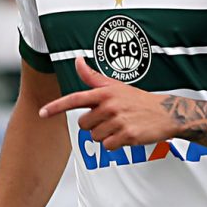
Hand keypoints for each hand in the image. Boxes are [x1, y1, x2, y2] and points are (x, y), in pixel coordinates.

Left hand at [39, 57, 179, 149]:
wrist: (165, 113)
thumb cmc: (137, 99)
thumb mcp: (115, 86)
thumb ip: (93, 77)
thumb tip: (77, 60)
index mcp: (104, 92)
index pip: (75, 99)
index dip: (56, 107)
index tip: (42, 113)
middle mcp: (110, 105)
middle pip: (84, 124)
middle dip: (94, 125)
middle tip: (110, 118)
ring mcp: (118, 121)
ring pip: (95, 137)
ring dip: (105, 135)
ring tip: (120, 126)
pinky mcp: (127, 135)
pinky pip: (108, 146)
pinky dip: (115, 144)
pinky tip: (125, 134)